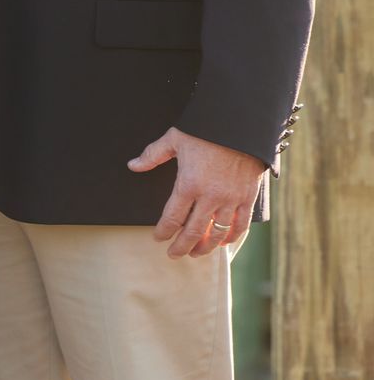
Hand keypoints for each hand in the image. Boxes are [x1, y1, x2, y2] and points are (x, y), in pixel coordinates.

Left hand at [129, 126, 265, 257]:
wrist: (240, 125)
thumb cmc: (204, 131)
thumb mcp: (173, 140)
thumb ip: (152, 155)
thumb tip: (132, 165)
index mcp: (188, 184)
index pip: (172, 217)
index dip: (164, 231)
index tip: (158, 238)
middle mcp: (210, 197)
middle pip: (194, 231)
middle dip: (182, 246)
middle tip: (174, 254)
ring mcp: (230, 199)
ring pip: (217, 232)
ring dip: (206, 246)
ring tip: (197, 253)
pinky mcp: (247, 198)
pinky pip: (240, 224)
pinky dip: (232, 236)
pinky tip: (224, 242)